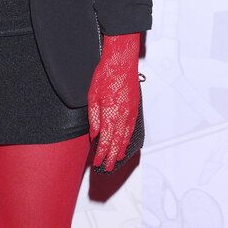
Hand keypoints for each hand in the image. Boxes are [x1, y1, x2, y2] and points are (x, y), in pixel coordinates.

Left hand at [87, 32, 139, 170]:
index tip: (97, 162)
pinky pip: (131, 129)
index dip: (101, 154)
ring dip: (120, 150)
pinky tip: (125, 143)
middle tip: (106, 167)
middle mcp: (123, 117)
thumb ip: (94, 118)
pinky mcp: (135, 108)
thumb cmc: (106, 74)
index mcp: (111, 114)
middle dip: (111, 157)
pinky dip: (128, 139)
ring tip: (115, 160)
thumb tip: (95, 133)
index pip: (106, 141)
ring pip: (126, 138)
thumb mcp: (92, 96)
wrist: (122, 61)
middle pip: (117, 143)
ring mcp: (131, 113)